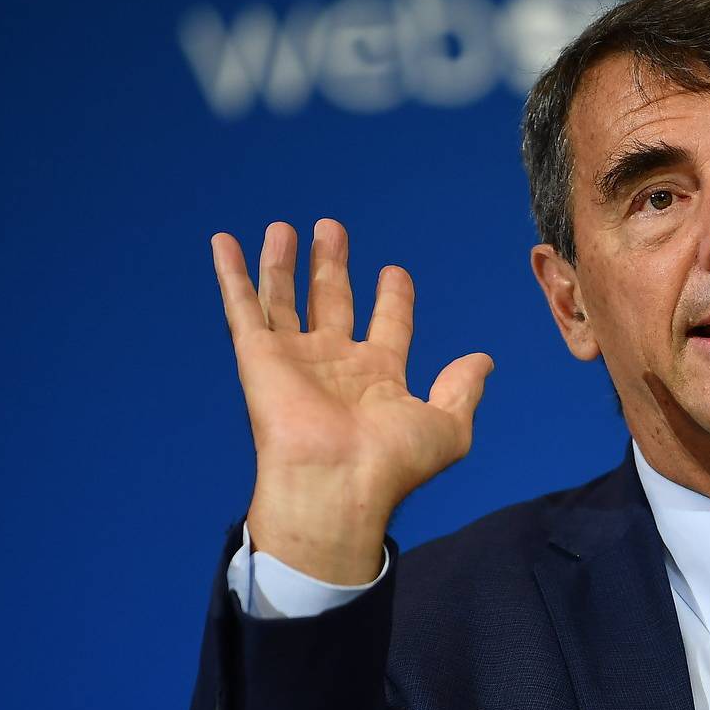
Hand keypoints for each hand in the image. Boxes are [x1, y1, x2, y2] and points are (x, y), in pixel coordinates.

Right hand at [212, 218, 492, 582]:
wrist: (338, 482)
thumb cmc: (393, 463)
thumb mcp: (447, 425)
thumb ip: (462, 388)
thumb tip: (484, 361)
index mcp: (378, 378)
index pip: (387, 325)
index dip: (392, 298)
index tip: (394, 272)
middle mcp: (335, 365)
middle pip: (332, 302)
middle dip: (332, 266)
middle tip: (332, 229)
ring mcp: (295, 359)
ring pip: (285, 299)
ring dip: (283, 263)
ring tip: (285, 227)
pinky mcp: (258, 356)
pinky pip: (243, 307)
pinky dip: (233, 274)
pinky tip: (225, 242)